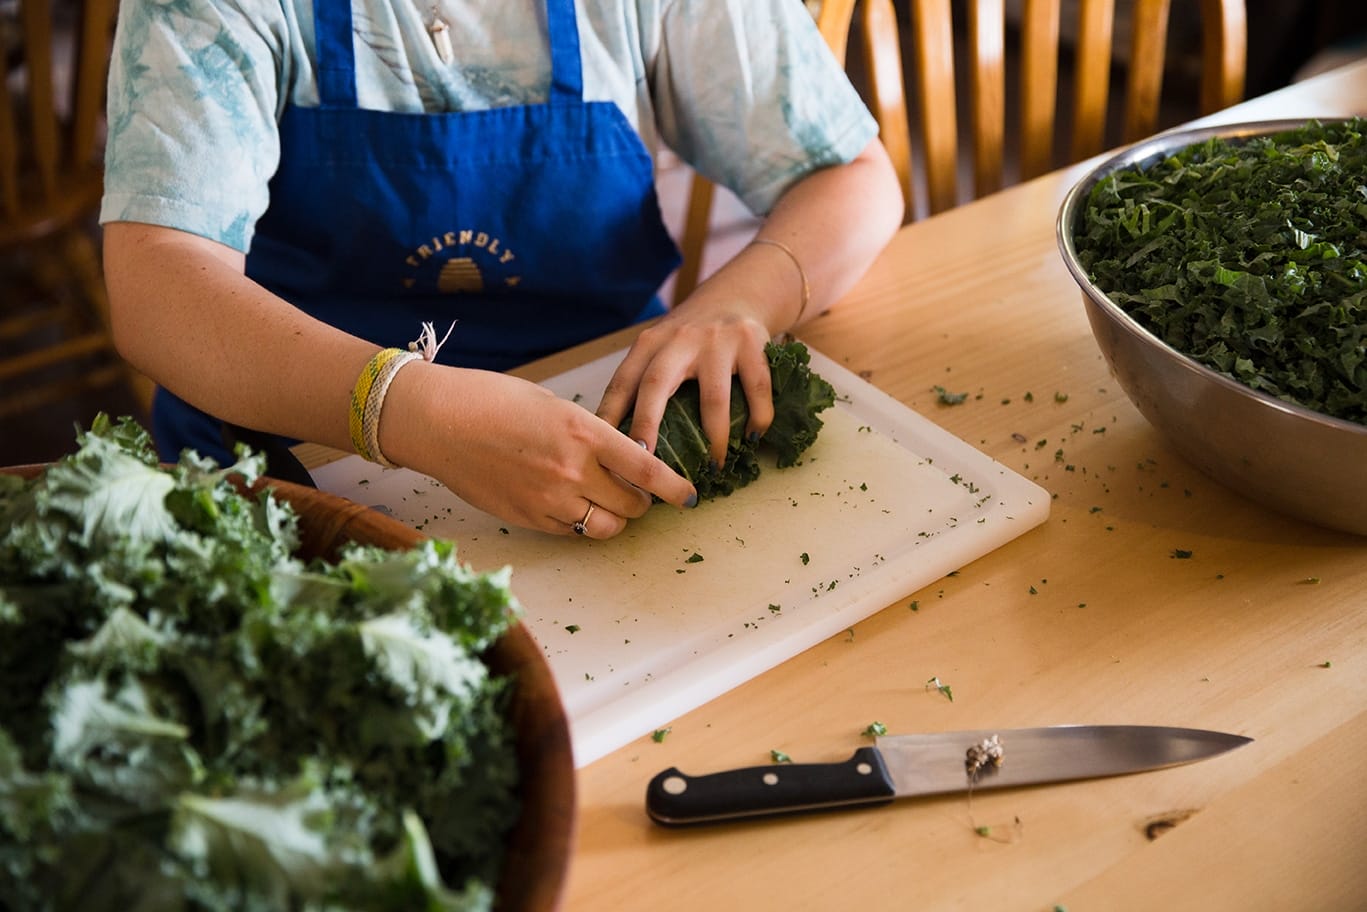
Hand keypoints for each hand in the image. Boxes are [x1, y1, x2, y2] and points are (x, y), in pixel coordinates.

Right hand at [380, 366, 697, 537]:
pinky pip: (571, 532)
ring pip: (605, 527)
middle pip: (632, 505)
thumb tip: (618, 456)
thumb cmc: (493, 400)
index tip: (689, 494)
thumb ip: (590, 433)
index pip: (647, 469)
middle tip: (637, 492)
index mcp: (585, 432)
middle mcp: (572, 470)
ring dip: (615, 518)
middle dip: (642, 501)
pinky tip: (571, 504)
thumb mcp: (554, 405)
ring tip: (607, 503)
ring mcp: (550, 500)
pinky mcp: (528, 519)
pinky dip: (581, 522)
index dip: (674, 487)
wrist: (439, 421)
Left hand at [596, 290, 777, 467]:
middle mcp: (679, 338)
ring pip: (713, 398)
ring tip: (714, 467)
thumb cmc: (691, 337)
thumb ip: (643, 383)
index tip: (605, 451)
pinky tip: (752, 439)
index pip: (622, 383)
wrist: (738, 293)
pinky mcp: (751, 343)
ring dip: (715, 439)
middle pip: (657, 385)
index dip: (610, 417)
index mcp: (649, 344)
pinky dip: (758, 418)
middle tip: (647, 466)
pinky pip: (757, 389)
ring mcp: (717, 340)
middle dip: (648, 426)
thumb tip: (621, 441)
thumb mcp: (660, 348)